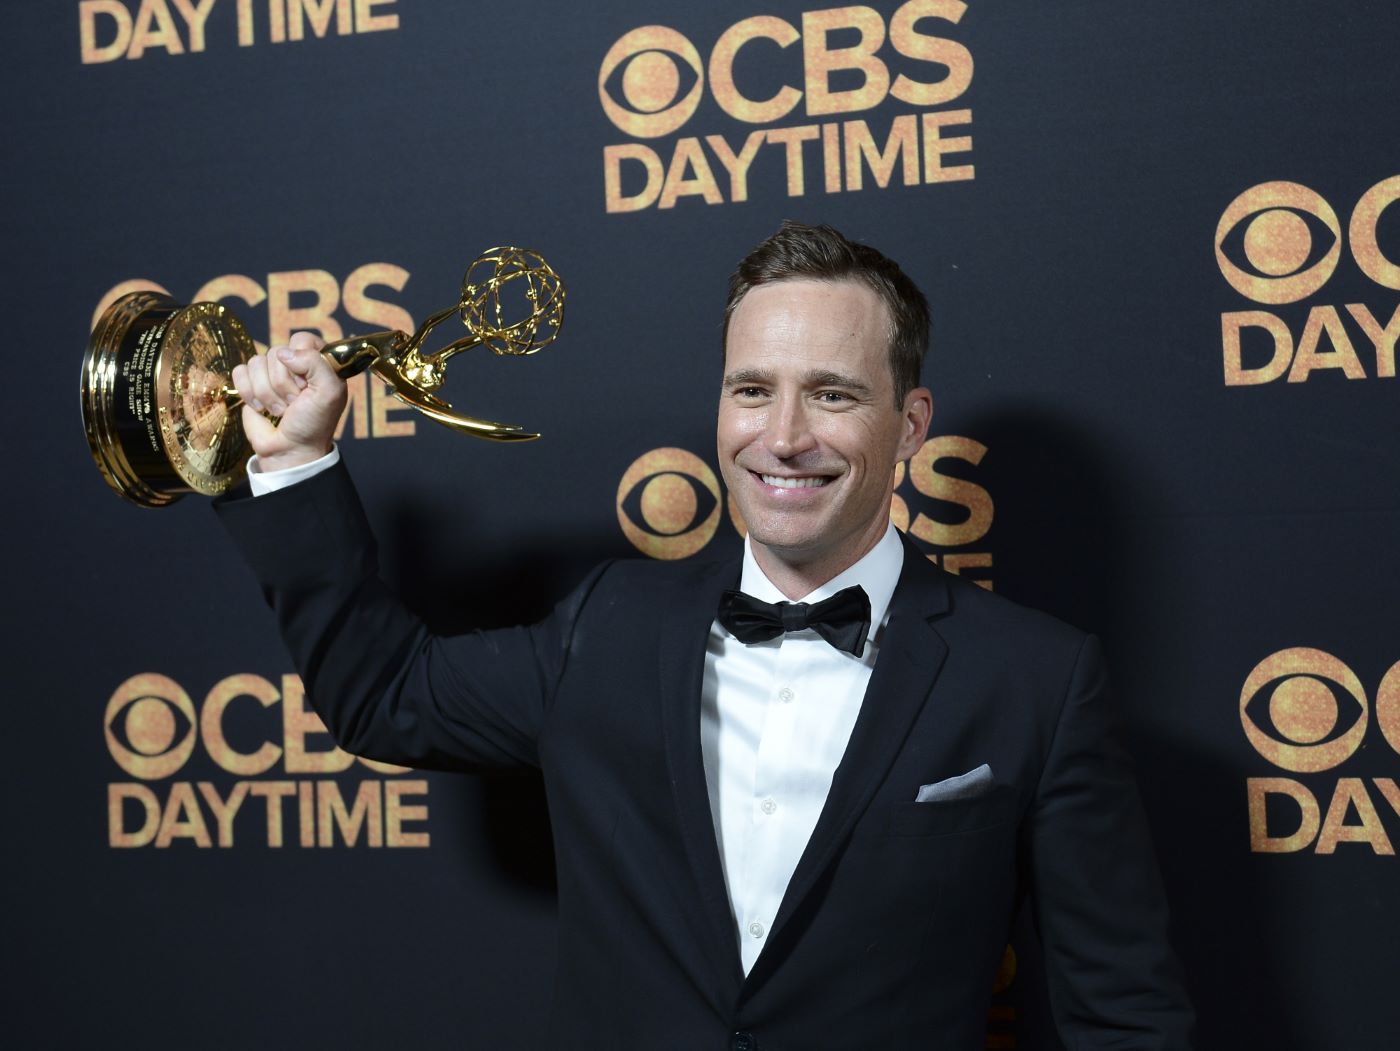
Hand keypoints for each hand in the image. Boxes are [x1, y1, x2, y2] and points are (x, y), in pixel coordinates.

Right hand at [231, 331, 347, 471]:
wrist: (290, 449)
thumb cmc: (313, 422)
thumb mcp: (329, 392)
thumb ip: (316, 363)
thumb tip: (284, 353)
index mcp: (317, 360)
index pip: (301, 339)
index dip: (301, 363)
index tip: (308, 386)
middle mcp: (294, 363)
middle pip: (275, 352)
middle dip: (283, 384)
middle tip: (295, 403)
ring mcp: (270, 372)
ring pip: (256, 363)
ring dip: (267, 393)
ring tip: (280, 409)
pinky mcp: (250, 383)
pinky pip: (240, 372)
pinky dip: (249, 393)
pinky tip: (262, 408)